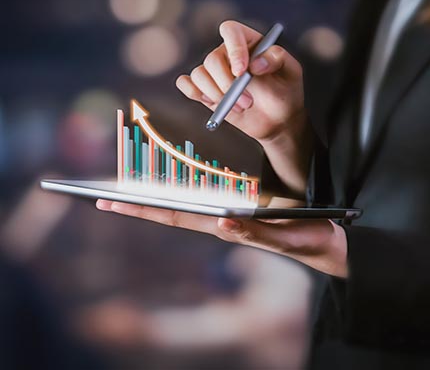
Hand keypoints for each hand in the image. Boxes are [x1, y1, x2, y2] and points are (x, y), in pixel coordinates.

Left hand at [96, 200, 347, 277]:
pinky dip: (181, 196)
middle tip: (103, 198)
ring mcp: (227, 217)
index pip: (177, 216)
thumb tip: (220, 222)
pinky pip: (203, 202)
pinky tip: (170, 192)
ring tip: (127, 193)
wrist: (322, 241)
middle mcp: (220, 221)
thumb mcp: (282, 234)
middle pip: (171, 212)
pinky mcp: (238, 211)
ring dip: (154, 200)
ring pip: (183, 207)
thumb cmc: (305, 236)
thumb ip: (253, 230)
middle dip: (136, 205)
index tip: (113, 201)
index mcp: (226, 225)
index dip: (145, 208)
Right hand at [176, 20, 305, 142]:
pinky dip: (192, 91)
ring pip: (199, 74)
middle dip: (228, 84)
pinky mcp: (205, 90)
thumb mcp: (292, 71)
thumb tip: (255, 63)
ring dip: (217, 95)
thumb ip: (277, 58)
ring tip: (241, 107)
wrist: (278, 119)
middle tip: (248, 102)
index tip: (242, 71)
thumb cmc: (285, 91)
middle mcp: (227, 54)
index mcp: (248, 41)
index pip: (230, 30)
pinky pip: (186, 84)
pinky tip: (210, 101)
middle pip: (212, 59)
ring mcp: (215, 72)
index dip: (233, 48)